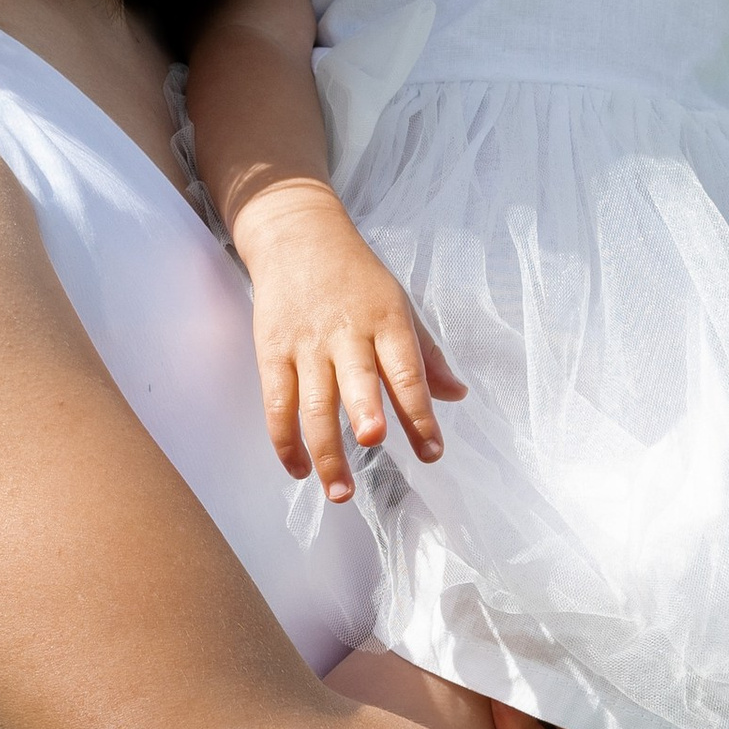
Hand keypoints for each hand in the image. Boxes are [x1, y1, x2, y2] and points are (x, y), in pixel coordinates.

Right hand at [231, 177, 462, 503]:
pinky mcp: (271, 352)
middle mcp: (346, 334)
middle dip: (364, 410)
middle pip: (356, 379)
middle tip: (374, 440)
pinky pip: (276, 404)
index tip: (432, 451)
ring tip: (340, 492)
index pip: (406, 370)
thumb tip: (457, 395)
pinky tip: (299, 470)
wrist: (297, 236)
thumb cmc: (356, 278)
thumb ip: (426, 355)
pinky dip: (284, 441)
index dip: (419, 412)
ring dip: (325, 449)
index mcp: (386, 321)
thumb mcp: (399, 305)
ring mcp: (305, 344)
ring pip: (312, 403)